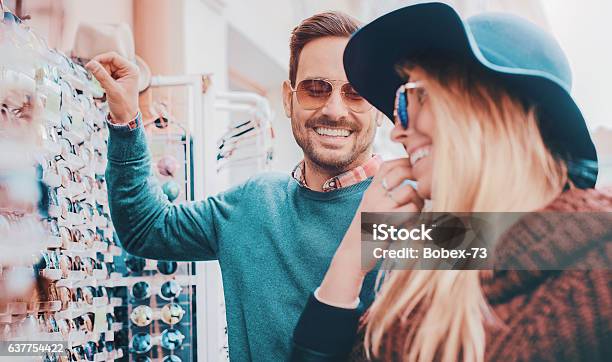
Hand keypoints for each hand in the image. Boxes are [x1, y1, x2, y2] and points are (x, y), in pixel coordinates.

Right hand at [85, 52, 138, 123]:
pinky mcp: (117, 78)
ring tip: (105, 86)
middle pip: (108, 61)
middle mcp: (128, 70)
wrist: (125, 117)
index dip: (100, 59)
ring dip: (101, 75)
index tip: (90, 65)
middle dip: (101, 70)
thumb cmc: (123, 105)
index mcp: (131, 70)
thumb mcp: (112, 90)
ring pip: (105, 67)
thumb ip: (101, 76)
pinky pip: (105, 73)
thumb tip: (90, 63)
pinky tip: (105, 87)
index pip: (113, 57)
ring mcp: (123, 74)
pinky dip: (102, 78)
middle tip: (99, 81)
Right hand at [317, 158, 423, 305]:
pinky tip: (409, 225)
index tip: (415, 175)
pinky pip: (411, 210)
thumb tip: (409, 187)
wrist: (352, 256)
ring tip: (414, 214)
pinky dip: (416, 217)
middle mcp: (373, 195)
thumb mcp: (371, 210)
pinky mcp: (387, 222)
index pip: (388, 165)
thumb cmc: (365, 235)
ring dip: (418, 202)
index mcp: (370, 191)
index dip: (404, 163)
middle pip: (402, 171)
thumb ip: (384, 197)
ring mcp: (379, 207)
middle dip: (417, 179)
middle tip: (421, 193)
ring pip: (410, 191)